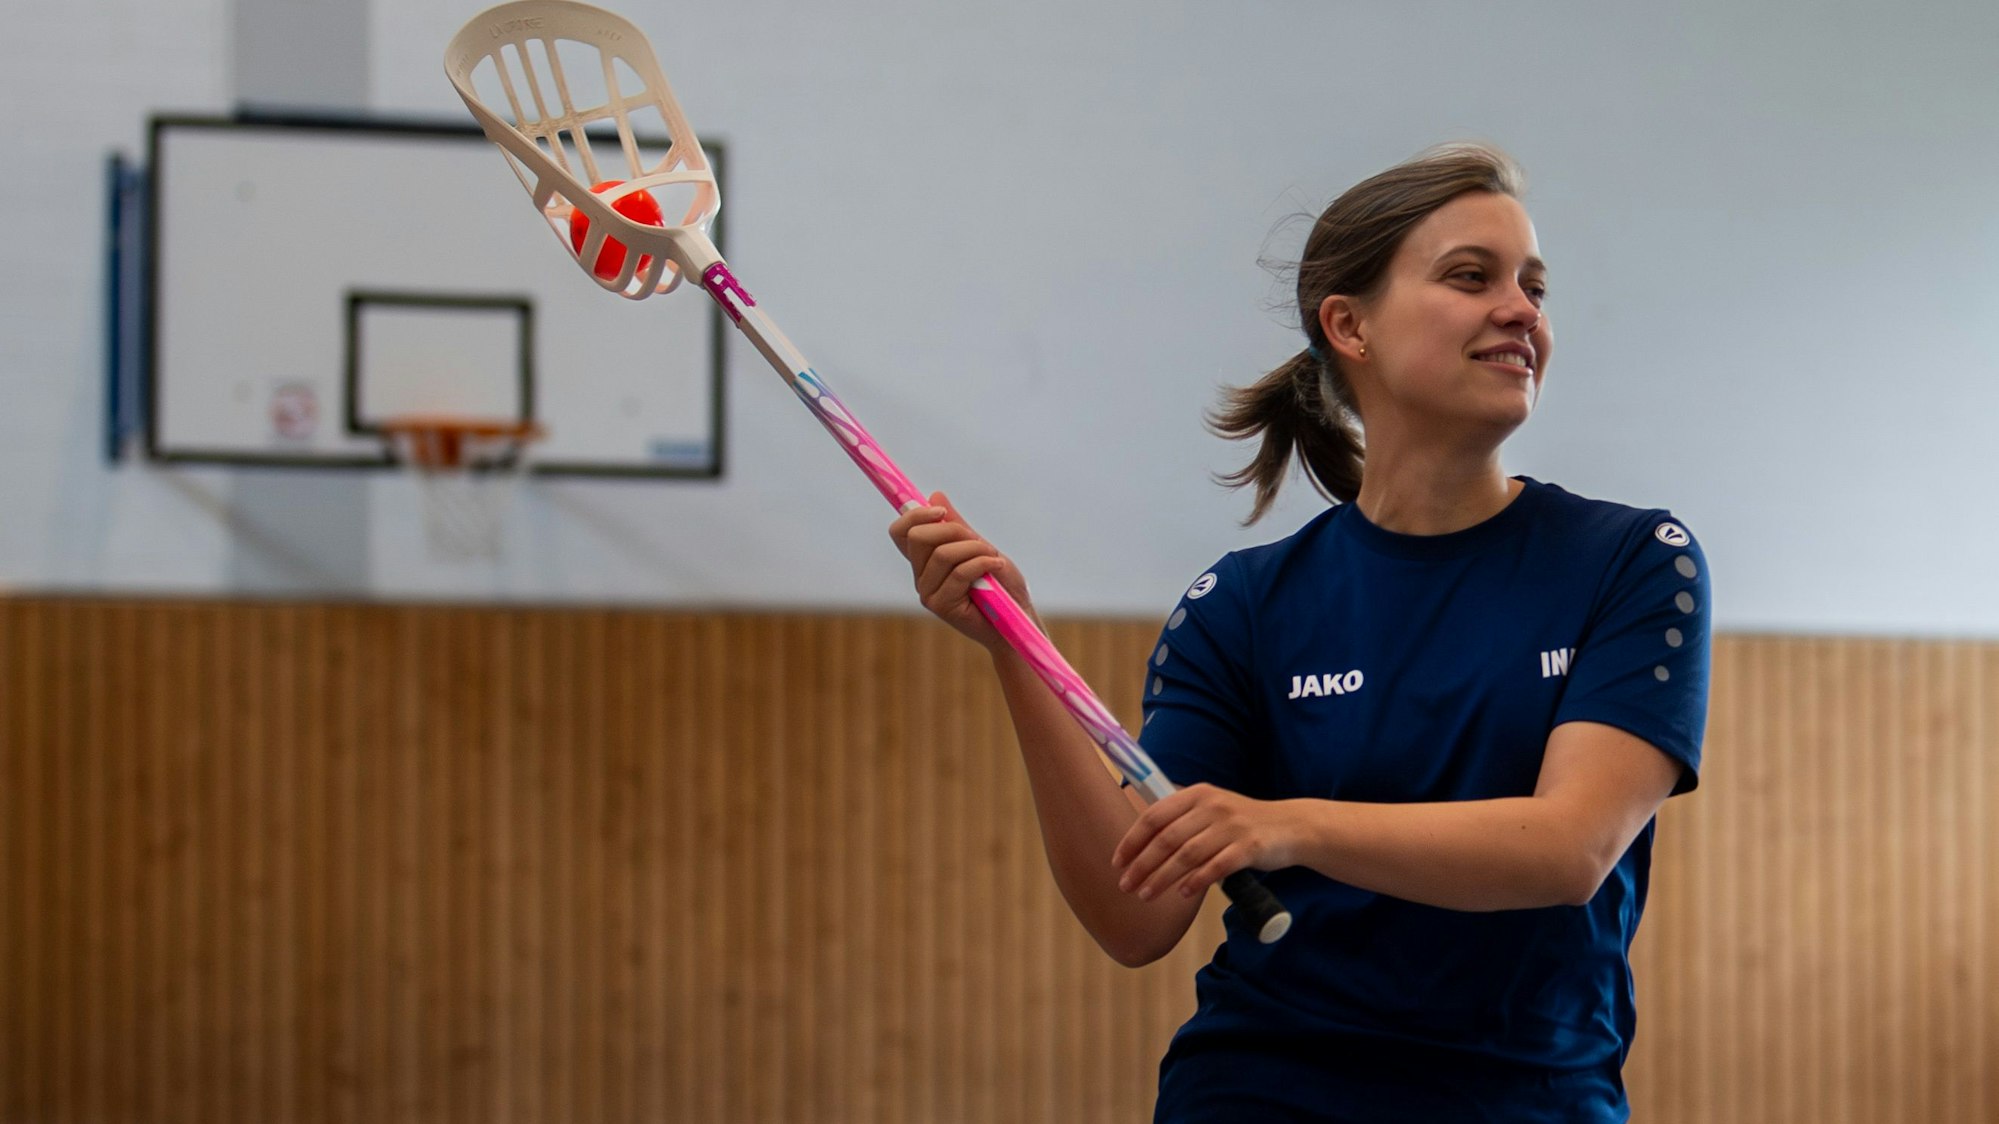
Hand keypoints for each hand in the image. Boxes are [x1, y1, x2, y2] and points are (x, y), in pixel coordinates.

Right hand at [887, 491, 1036, 652]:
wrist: (1017, 618)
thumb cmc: (1001, 585)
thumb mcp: (980, 547)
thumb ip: (957, 525)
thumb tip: (935, 496)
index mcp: (925, 561)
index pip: (900, 532)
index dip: (915, 515)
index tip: (941, 512)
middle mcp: (920, 577)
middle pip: (918, 537)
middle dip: (953, 529)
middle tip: (980, 541)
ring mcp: (928, 593)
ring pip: (943, 554)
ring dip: (975, 549)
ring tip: (994, 557)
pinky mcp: (942, 606)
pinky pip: (959, 572)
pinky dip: (983, 562)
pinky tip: (997, 565)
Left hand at [1112, 785, 1311, 900]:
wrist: (1290, 827)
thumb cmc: (1242, 823)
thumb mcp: (1211, 810)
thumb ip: (1181, 820)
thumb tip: (1141, 844)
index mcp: (1197, 794)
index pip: (1155, 816)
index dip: (1132, 840)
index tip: (1117, 862)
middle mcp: (1212, 806)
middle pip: (1167, 838)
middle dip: (1142, 864)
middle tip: (1125, 885)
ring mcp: (1232, 826)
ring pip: (1187, 855)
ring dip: (1162, 877)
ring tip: (1145, 895)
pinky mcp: (1250, 847)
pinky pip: (1216, 867)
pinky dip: (1196, 881)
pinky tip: (1182, 893)